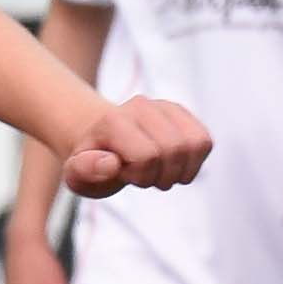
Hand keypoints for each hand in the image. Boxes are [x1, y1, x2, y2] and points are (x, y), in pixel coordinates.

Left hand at [64, 95, 208, 198]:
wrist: (102, 142)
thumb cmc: (91, 164)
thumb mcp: (77, 174)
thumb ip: (85, 170)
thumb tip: (111, 163)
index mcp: (113, 121)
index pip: (147, 155)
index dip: (141, 176)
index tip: (125, 175)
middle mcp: (140, 106)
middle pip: (175, 149)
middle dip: (163, 176)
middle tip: (144, 177)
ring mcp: (163, 106)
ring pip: (196, 143)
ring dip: (182, 170)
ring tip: (161, 173)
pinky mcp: (182, 114)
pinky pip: (205, 141)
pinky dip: (195, 162)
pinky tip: (176, 166)